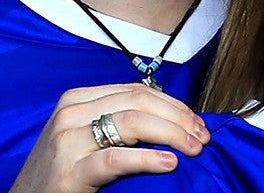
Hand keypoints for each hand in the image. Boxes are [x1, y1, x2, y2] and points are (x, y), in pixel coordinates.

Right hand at [7, 83, 209, 192]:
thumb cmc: (61, 171)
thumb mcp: (84, 136)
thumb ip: (116, 121)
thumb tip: (169, 118)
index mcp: (77, 99)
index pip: (137, 91)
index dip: (173, 104)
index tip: (197, 122)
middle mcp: (71, 112)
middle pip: (138, 103)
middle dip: (178, 118)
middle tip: (202, 137)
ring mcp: (67, 140)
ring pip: (131, 123)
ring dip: (171, 134)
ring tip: (193, 149)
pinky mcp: (68, 171)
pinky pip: (115, 159)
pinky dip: (146, 159)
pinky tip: (168, 163)